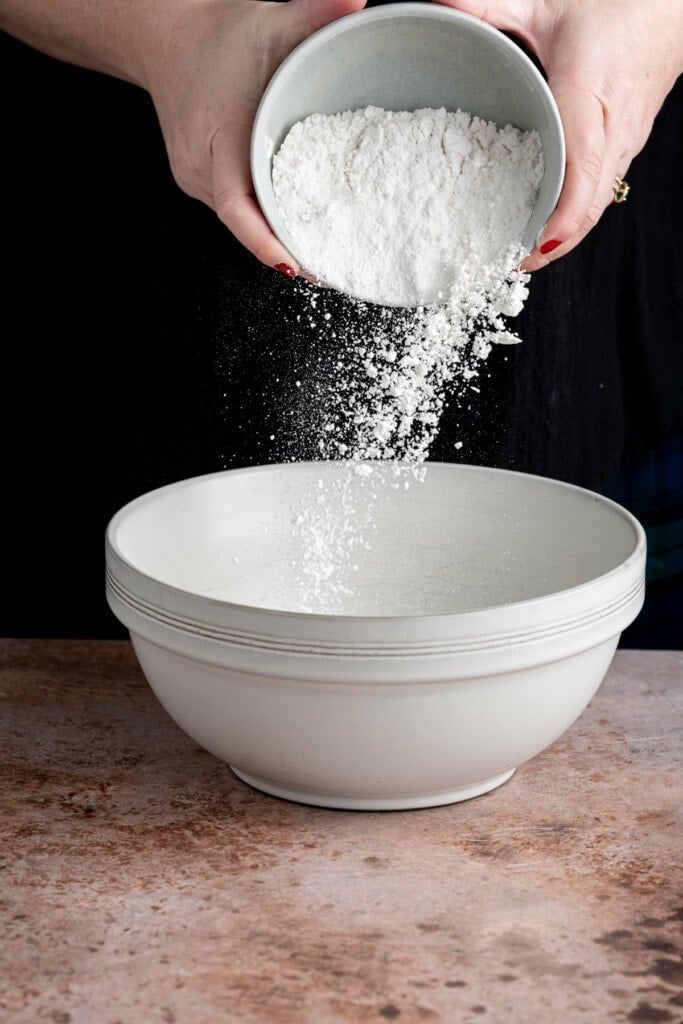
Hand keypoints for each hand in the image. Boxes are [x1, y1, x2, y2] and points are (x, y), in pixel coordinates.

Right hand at [143, 0, 365, 276]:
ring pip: (241, 221)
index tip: (296, 266)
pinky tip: (296, 232)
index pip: (238, 206)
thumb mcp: (269, 21)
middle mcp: (200, 169)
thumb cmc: (218, 32)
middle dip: (285, 251)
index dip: (266, 241)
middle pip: (245, 224)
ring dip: (276, 240)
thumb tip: (357, 1)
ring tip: (323, 259)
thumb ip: (313, 13)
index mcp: (215, 137)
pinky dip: (265, 223)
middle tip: (332, 271)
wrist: (168, 37)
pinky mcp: (201, 181)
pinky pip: (237, 210)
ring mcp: (197, 179)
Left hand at [433, 0, 682, 268]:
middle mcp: (613, 132)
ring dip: (563, 235)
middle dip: (552, 247)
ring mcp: (625, 141)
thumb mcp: (545, 1)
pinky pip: (601, 189)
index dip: (558, 225)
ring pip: (597, 204)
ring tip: (521, 250)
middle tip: (509, 264)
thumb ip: (488, 8)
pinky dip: (574, 213)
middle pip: (588, 210)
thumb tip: (439, 8)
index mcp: (590, 102)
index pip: (580, 183)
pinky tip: (546, 218)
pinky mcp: (626, 141)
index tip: (530, 251)